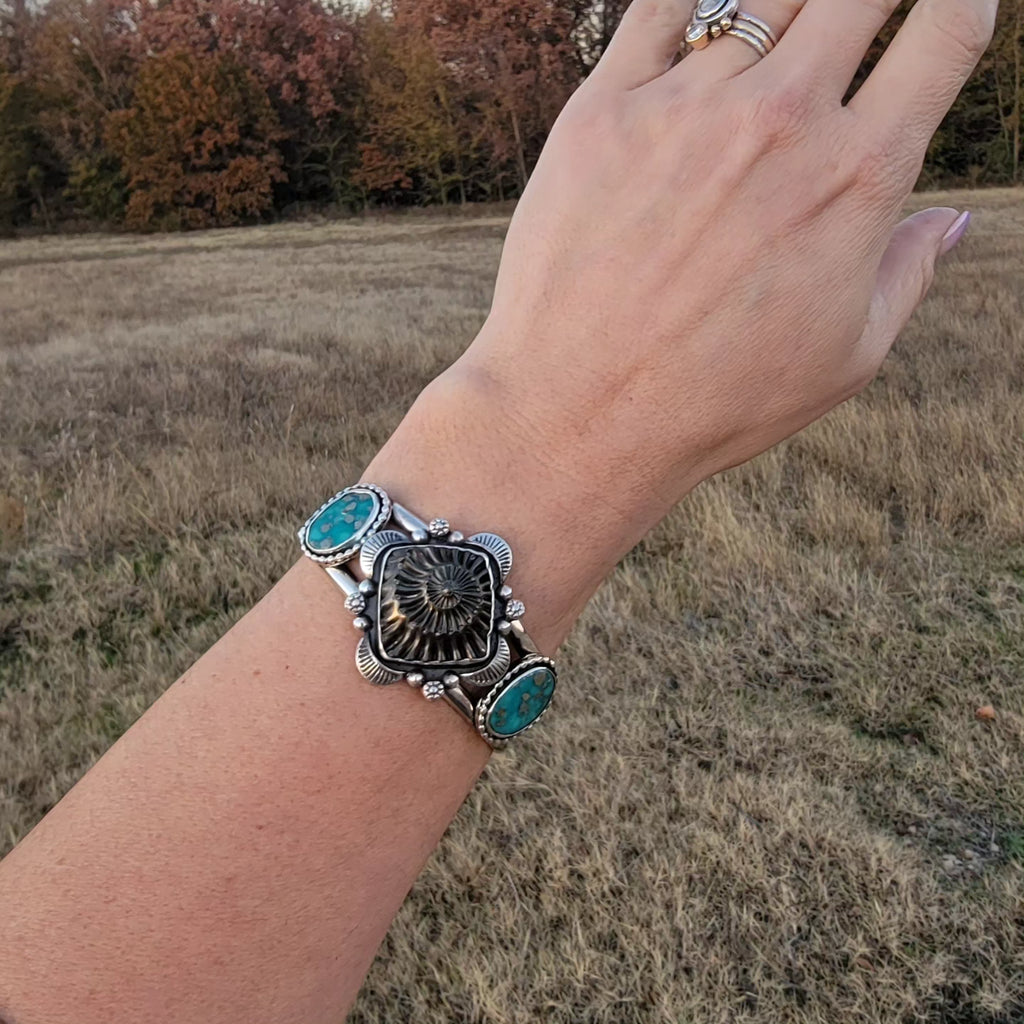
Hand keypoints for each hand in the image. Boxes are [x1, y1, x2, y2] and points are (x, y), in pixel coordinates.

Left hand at [462, 0, 989, 517]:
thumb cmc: (718, 401)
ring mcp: (687, 107)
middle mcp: (780, 121)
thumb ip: (907, 275)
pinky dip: (693, 7)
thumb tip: (953, 221)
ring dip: (788, 8)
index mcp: (857, 176)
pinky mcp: (604, 111)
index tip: (947, 17)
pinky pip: (660, 9)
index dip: (961, 8)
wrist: (581, 413)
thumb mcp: (844, 360)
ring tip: (779, 46)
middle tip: (856, 25)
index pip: (947, 32)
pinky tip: (702, 31)